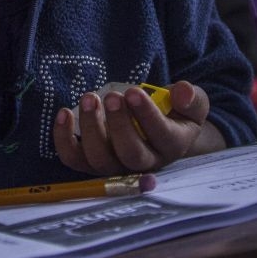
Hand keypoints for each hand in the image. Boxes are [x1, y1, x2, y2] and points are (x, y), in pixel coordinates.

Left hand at [51, 81, 219, 175]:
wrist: (160, 128)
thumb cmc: (175, 113)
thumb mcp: (192, 103)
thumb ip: (192, 98)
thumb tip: (182, 92)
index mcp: (172, 145)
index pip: (161, 136)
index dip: (146, 115)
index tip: (133, 92)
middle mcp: (144, 162)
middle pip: (130, 155)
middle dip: (118, 125)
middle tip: (111, 96)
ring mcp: (115, 165)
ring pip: (100, 159)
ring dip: (91, 128)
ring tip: (89, 98)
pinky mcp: (91, 162)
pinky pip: (74, 159)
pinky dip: (64, 139)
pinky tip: (65, 112)